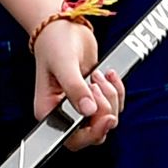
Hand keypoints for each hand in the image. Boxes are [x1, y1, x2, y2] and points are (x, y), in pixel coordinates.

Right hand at [31, 12, 122, 141]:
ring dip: (110, 96)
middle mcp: (65, 113)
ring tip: (97, 75)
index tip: (106, 118)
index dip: (92, 134)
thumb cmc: (56, 43)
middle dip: (104, 110)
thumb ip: (75, 88)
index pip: (73, 139)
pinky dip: (117, 90)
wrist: (66, 28)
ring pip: (108, 118)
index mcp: (50, 111)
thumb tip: (89, 110)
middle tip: (96, 85)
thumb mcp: (64, 64)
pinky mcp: (96, 98)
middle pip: (94, 132)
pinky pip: (116, 105)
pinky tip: (107, 74)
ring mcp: (82, 107)